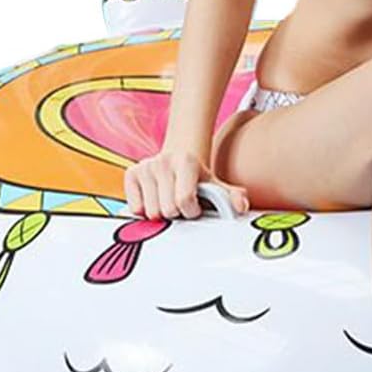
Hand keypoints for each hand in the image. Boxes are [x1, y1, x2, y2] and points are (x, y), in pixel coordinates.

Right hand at [124, 149, 249, 219]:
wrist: (178, 157)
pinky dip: (144, 209)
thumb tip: (240, 207)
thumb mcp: (218, 185)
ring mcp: (145, 166)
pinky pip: (135, 208)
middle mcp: (163, 161)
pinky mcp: (131, 173)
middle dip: (176, 214)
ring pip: (150, 212)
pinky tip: (154, 199)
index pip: (184, 201)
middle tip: (180, 204)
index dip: (191, 211)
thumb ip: (232, 196)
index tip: (195, 206)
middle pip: (167, 210)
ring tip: (168, 201)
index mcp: (186, 161)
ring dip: (161, 213)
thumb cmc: (198, 177)